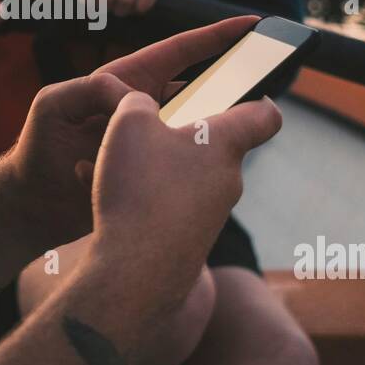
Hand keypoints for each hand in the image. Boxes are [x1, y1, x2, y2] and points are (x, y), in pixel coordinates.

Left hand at [1, 15, 278, 252]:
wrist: (31, 204)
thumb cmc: (36, 149)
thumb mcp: (53, 106)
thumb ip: (87, 90)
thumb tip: (126, 92)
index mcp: (124, 82)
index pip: (176, 52)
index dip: (213, 37)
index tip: (250, 24)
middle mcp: (143, 107)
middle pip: (198, 89)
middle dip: (230, 83)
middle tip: (263, 81)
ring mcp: (150, 138)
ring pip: (195, 127)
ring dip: (215, 128)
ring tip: (238, 132)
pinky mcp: (151, 169)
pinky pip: (182, 161)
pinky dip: (194, 164)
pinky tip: (207, 171)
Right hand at [87, 86, 279, 302]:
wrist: (136, 272)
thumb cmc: (139, 188)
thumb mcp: (129, 123)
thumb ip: (136, 101)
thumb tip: (141, 104)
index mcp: (223, 144)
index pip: (265, 116)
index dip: (258, 99)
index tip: (246, 92)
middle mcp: (227, 181)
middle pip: (214, 147)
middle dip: (180, 134)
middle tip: (143, 126)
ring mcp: (210, 216)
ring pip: (182, 177)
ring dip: (149, 166)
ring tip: (104, 164)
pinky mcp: (189, 242)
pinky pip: (165, 207)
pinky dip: (139, 196)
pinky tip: (99, 194)